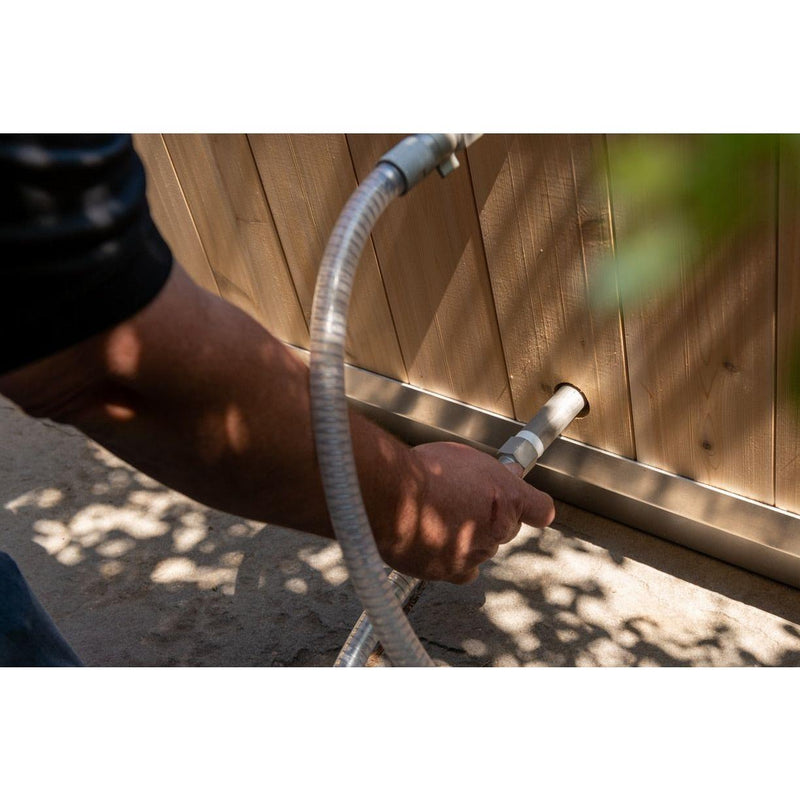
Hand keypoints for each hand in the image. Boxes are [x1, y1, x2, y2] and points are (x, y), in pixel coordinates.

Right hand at [375, 441, 555, 584]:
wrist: (393, 497)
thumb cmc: (425, 472)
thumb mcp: (464, 457)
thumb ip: (488, 473)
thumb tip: (502, 474)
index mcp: (509, 498)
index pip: (541, 510)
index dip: (532, 508)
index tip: (526, 507)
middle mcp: (498, 530)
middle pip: (506, 529)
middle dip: (489, 518)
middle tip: (463, 503)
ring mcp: (476, 553)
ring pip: (481, 548)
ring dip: (467, 538)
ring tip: (439, 518)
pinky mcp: (453, 572)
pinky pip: (462, 570)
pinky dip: (453, 560)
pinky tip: (437, 545)